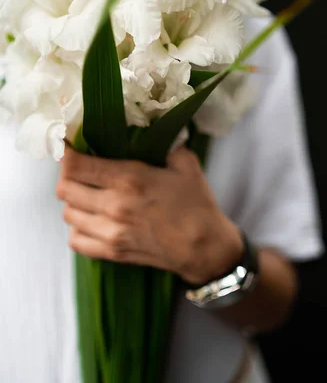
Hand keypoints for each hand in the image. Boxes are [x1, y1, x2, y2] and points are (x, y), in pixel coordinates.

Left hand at [57, 146, 242, 284]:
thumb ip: (166, 144)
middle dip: (68, 176)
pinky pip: (76, 241)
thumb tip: (153, 131)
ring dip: (74, 202)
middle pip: (65, 189)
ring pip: (67, 214)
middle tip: (79, 170)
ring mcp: (111, 232)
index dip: (65, 154)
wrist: (205, 248)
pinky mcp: (113, 252)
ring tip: (87, 195)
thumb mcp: (185, 164)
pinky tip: (91, 220)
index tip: (67, 147)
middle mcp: (114, 205)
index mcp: (129, 179)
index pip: (76, 165)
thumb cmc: (197, 204)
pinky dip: (78, 229)